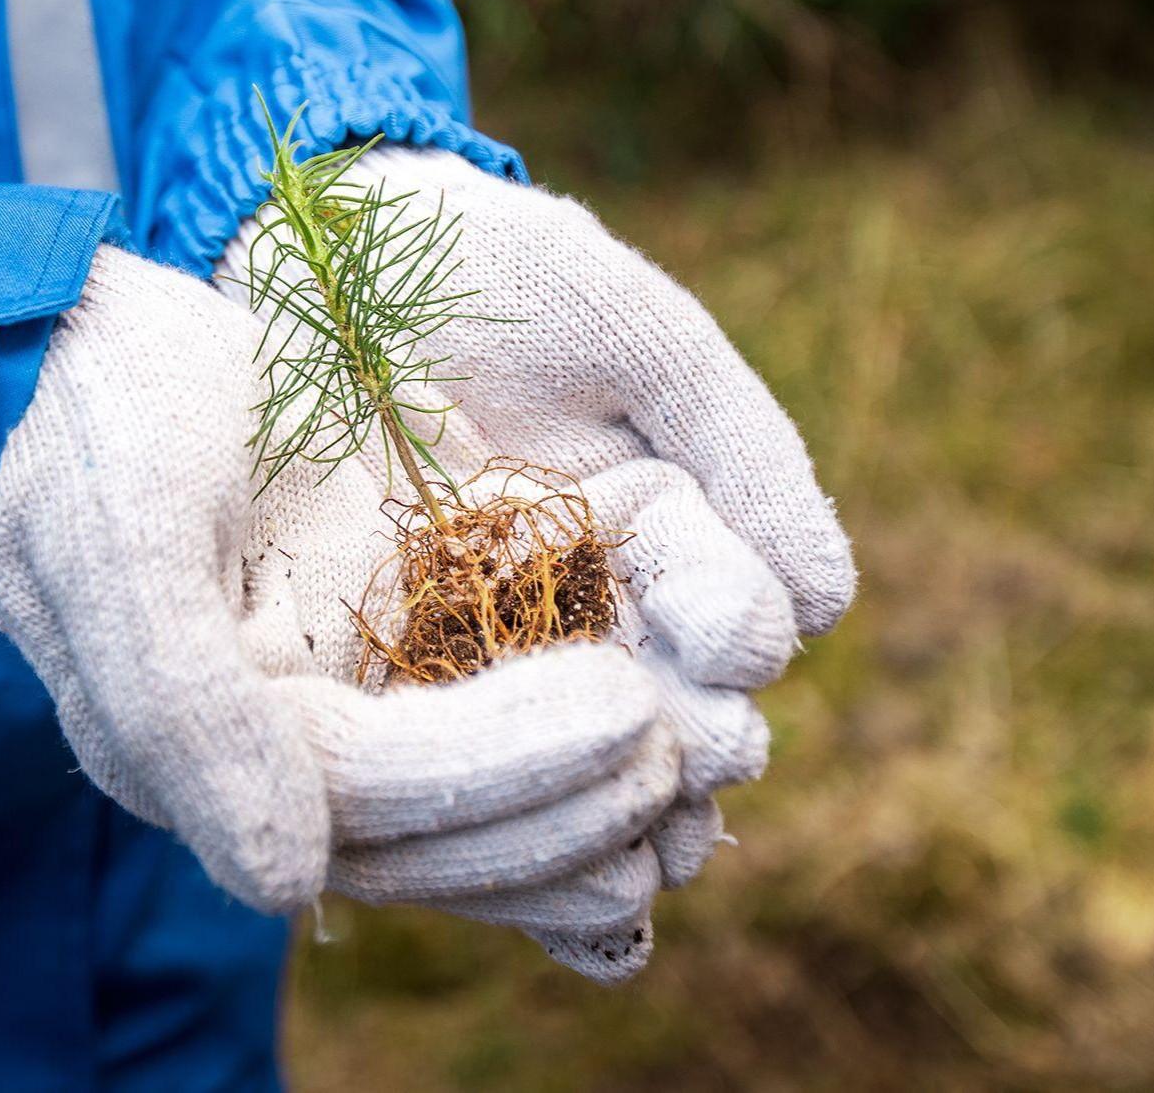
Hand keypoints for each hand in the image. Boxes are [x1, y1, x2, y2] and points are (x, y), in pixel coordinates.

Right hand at [0, 246, 681, 919]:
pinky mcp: (394, 642)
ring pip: (480, 792)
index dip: (499, 771)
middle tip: (704, 754)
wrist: (123, 333)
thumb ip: (180, 705)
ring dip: (600, 790)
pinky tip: (683, 721)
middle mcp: (277, 751)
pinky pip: (496, 714)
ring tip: (721, 753)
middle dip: (576, 805)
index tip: (630, 716)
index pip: (370, 793)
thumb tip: (287, 880)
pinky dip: (583, 728)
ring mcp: (341, 700)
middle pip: (440, 825)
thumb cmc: (111, 418)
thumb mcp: (121, 531)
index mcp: (200, 746)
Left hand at [304, 145, 857, 980]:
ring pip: (563, 771)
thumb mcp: (639, 340)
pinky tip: (545, 909)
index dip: (732, 649)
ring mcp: (479, 658)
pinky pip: (450, 777)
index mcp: (656, 536)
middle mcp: (582, 613)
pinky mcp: (378, 682)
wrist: (324, 244)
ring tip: (629, 872)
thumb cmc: (496, 269)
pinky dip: (500, 848)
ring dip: (604, 830)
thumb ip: (741, 450)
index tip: (737, 659)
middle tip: (689, 784)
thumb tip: (829, 607)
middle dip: (679, 763)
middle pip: (654, 720)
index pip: (721, 620)